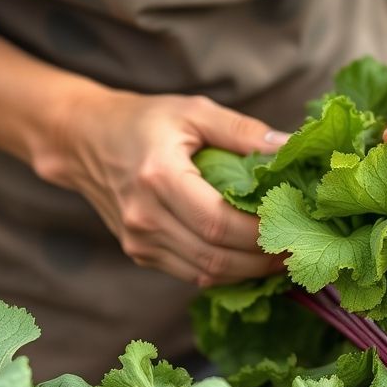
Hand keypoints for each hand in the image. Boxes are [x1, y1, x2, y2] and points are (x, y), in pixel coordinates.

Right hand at [37, 88, 288, 286]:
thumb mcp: (195, 112)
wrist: (84, 140)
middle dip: (264, 259)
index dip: (262, 233)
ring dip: (249, 272)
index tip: (297, 226)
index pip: (219, 223)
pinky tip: (253, 258)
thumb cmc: (145, 120)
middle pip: (215, 258)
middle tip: (301, 247)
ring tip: (285, 256)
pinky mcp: (140, 253)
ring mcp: (138, 241)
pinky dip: (226, 272)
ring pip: (205, 274)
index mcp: (159, 178)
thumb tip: (292, 147)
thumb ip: (244, 131)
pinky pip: (191, 274)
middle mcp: (144, 217)